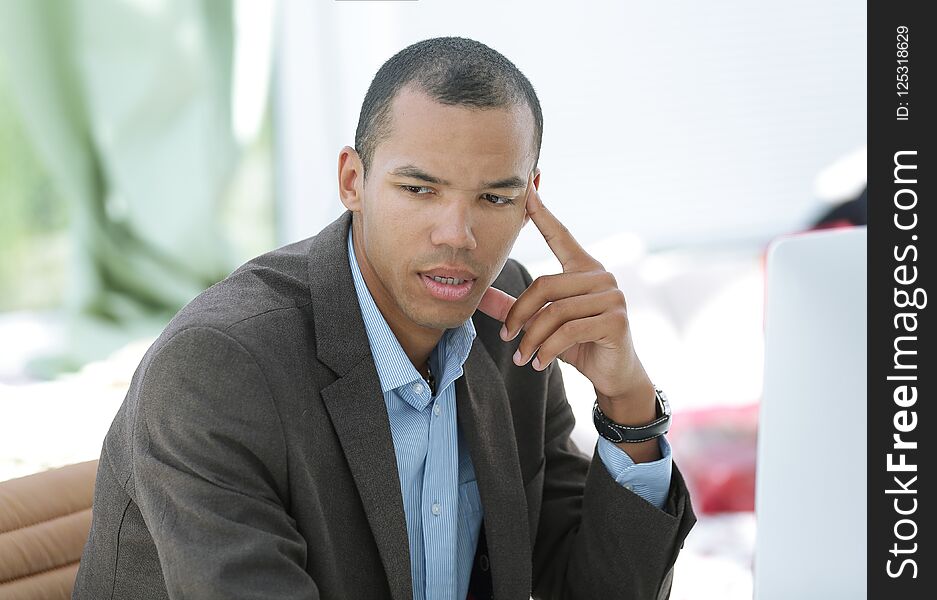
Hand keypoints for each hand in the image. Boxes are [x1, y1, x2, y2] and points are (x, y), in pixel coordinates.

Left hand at [476, 177, 654, 415]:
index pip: (559, 235)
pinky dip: (548, 350)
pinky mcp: (616, 320)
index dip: (542, 213)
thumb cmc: (579, 343)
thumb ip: (513, 306)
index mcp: (583, 268)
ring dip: (532, 339)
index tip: (527, 189)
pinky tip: (539, 363)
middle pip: (544, 285)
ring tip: (521, 358)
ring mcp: (612, 296)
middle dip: (519, 315)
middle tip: (507, 338)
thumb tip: (478, 294)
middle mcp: (601, 275)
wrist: (614, 374)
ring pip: (554, 312)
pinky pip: (569, 331)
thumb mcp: (543, 323)